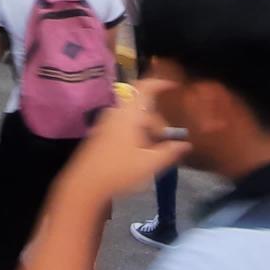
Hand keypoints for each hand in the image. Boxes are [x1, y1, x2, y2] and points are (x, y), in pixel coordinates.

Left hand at [60, 80, 190, 206]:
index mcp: (129, 114)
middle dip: (157, 121)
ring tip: (153, 149)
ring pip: (132, 118)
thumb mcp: (150, 164)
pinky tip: (138, 153)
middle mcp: (116, 113)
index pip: (145, 87)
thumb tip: (185, 144)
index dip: (160, 83)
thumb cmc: (119, 171)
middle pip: (142, 107)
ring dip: (146, 129)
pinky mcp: (100, 134)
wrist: (83, 185)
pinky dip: (135, 132)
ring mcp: (106, 123)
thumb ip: (170, 152)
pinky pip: (123, 125)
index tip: (174, 86)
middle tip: (165, 141)